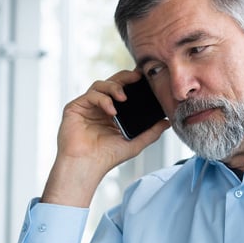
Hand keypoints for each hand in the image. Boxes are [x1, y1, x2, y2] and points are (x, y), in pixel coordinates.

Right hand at [41, 70, 169, 206]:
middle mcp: (99, 107)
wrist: (87, 165)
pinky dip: (103, 99)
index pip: (124, 90)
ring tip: (123, 98)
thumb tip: (168, 122)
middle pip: (112, 82)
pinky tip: (111, 110)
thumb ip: (151, 132)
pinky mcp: (75, 107)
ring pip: (100, 84)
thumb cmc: (107, 157)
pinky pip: (91, 95)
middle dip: (125, 77)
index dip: (133, 82)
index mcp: (112, 112)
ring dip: (114, 87)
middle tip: (137, 77)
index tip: (145, 78)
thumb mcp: (135, 143)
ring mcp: (87, 106)